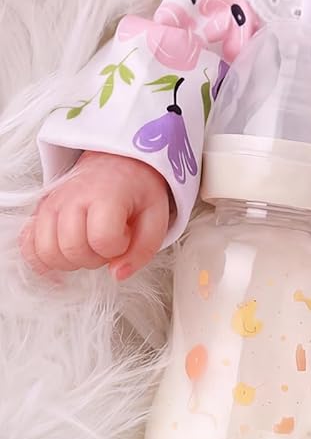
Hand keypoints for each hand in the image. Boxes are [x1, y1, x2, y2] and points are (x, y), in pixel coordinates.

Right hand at [19, 151, 170, 281]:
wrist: (116, 163)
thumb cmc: (136, 190)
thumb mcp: (156, 216)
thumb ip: (143, 250)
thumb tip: (118, 274)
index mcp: (106, 194)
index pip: (103, 239)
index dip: (118, 248)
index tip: (126, 236)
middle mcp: (73, 197)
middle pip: (72, 249)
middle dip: (94, 258)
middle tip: (107, 245)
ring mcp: (52, 204)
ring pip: (46, 251)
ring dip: (69, 261)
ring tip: (87, 247)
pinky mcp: (39, 212)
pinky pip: (27, 245)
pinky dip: (41, 260)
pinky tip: (62, 259)